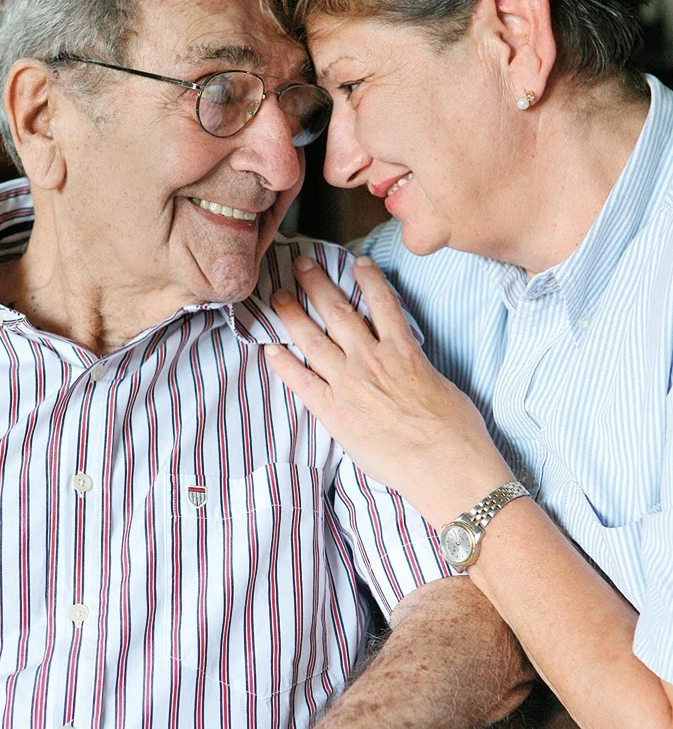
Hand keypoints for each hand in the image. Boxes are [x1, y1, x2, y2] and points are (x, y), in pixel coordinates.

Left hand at [266, 255, 510, 525]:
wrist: (447, 466)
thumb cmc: (458, 432)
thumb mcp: (442, 385)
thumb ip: (418, 369)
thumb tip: (411, 370)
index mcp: (404, 350)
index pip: (382, 301)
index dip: (367, 278)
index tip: (355, 262)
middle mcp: (373, 360)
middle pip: (338, 311)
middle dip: (316, 283)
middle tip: (300, 264)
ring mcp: (350, 384)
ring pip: (313, 339)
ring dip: (292, 313)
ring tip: (277, 296)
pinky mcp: (335, 412)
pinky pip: (302, 381)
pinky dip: (283, 363)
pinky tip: (269, 348)